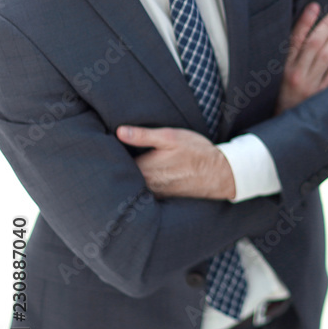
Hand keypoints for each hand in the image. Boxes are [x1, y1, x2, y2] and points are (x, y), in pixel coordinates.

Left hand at [116, 125, 234, 199]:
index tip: (106, 146)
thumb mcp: (171, 137)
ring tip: (126, 165)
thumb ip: (143, 135)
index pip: (117, 163)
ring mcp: (155, 193)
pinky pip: (145, 191)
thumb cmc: (197, 152)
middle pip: (124, 175)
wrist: (221, 174)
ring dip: (129, 176)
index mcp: (144, 169)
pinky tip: (145, 175)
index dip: (111, 154)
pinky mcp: (163, 197)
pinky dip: (141, 184)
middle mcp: (146, 184)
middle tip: (111, 155)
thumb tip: (119, 131)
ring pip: (133, 184)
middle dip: (118, 166)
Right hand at [277, 3, 327, 112]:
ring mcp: (310, 86)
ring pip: (325, 56)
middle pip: (314, 44)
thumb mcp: (277, 76)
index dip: (306, 21)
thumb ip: (290, 56)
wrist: (283, 126)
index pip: (295, 39)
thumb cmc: (281, 97)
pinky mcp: (322, 95)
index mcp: (282, 68)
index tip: (315, 6)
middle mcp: (296, 75)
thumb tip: (305, 30)